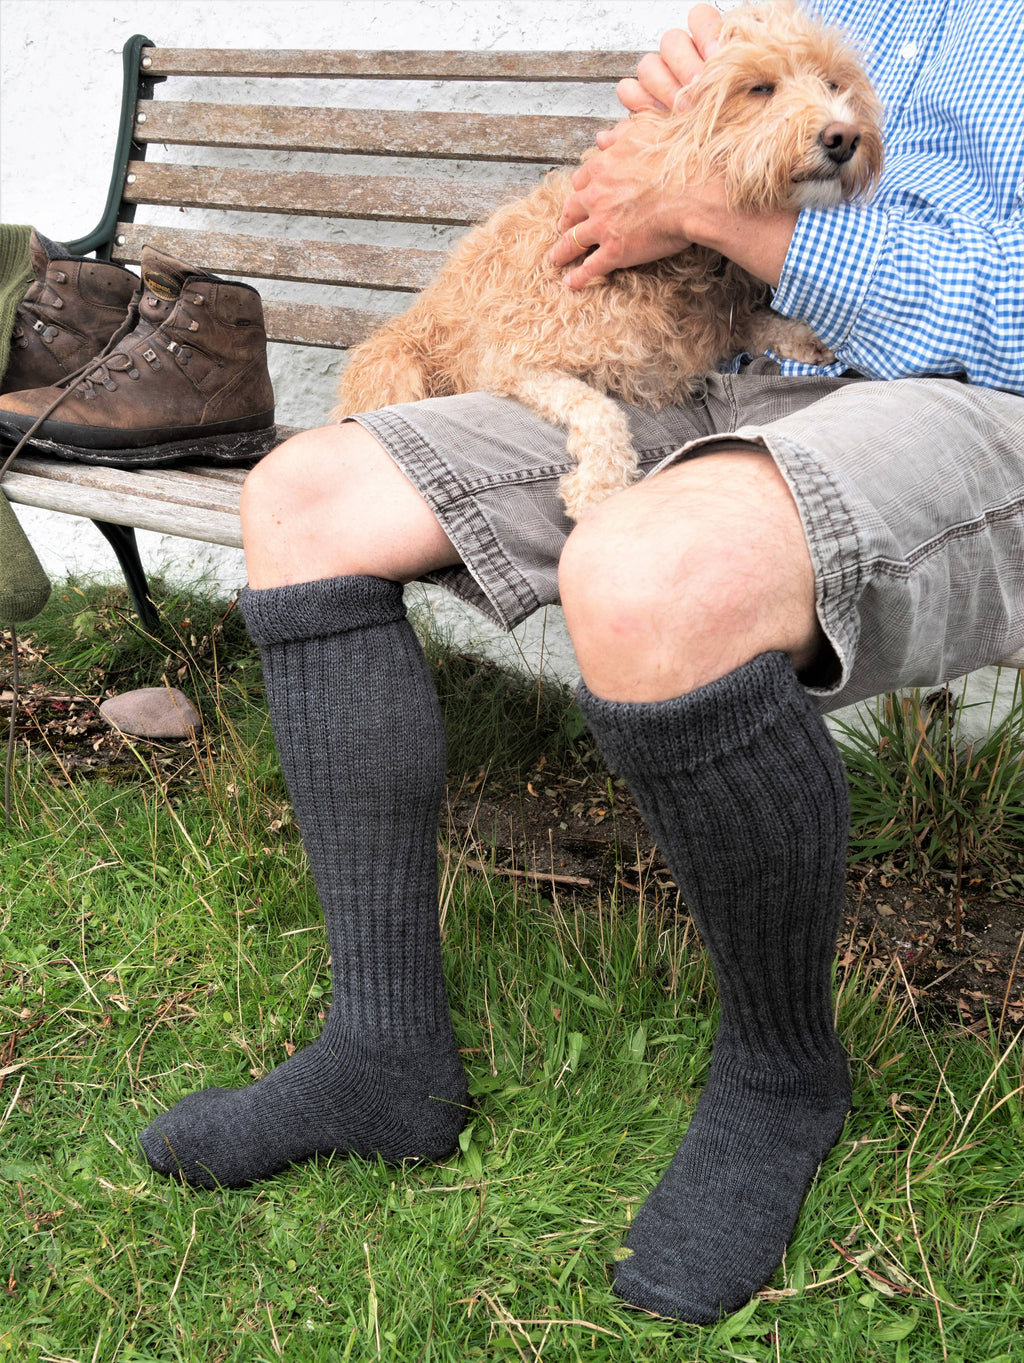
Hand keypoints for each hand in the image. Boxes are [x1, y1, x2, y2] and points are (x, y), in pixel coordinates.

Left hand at [551, 6, 723, 287]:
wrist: (696, 188)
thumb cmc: (680, 156)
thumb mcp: (648, 131)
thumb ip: (622, 134)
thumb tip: (603, 136)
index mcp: (604, 167)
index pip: (581, 180)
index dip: (580, 190)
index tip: (579, 196)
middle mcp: (597, 196)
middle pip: (571, 209)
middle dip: (566, 219)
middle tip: (563, 227)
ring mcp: (603, 225)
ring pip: (573, 240)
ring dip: (561, 251)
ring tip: (555, 259)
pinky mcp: (615, 251)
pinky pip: (590, 267)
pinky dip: (578, 276)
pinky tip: (570, 283)